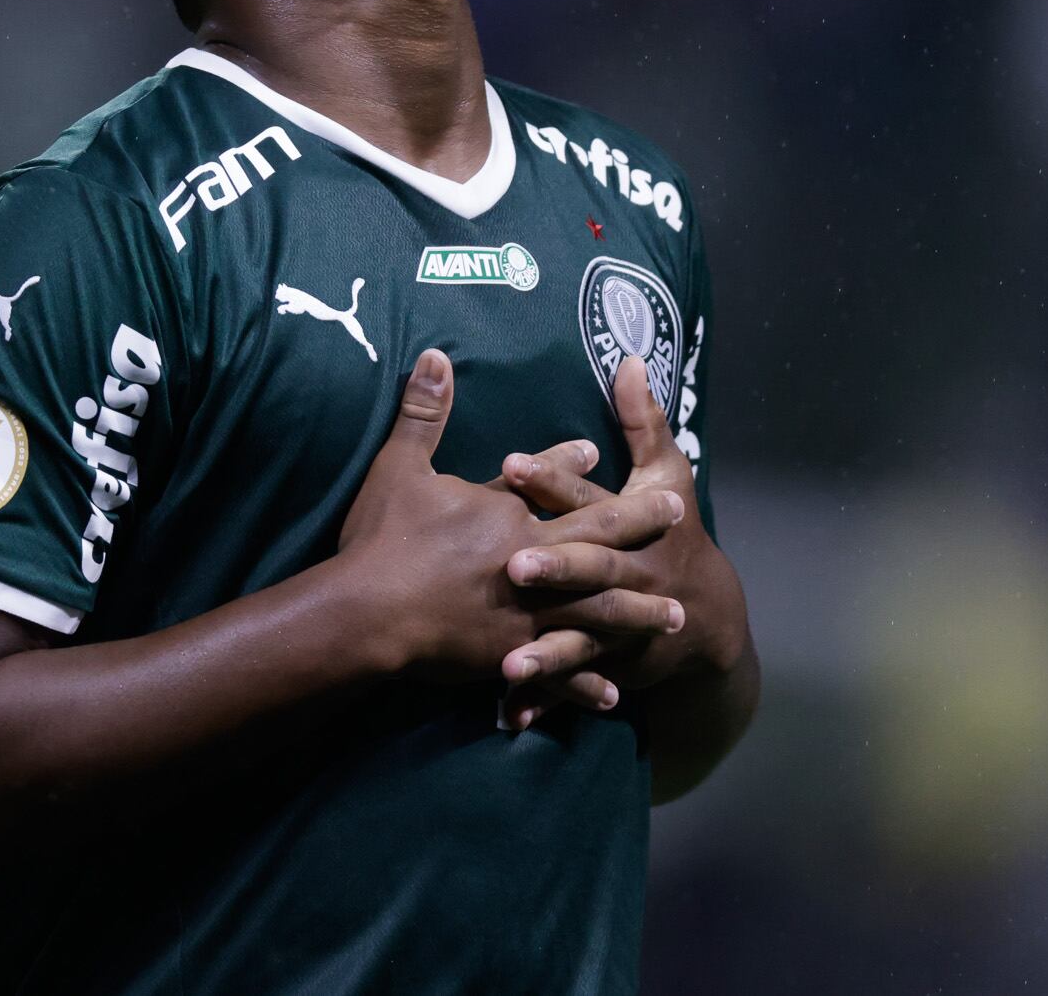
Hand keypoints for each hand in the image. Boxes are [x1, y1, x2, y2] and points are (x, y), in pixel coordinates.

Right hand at [337, 350, 684, 719]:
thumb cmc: (385, 540)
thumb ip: (425, 412)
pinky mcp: (510, 656)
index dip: (576, 467)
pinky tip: (612, 693)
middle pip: (599, 544)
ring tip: (672, 617)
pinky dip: (586, 682)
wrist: (367, 614)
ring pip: (596, 613)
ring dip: (636, 614)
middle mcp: (532, 563)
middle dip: (641, 529)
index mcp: (511, 516)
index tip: (600, 451)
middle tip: (680, 519)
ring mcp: (526, 614)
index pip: (554, 484)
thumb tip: (434, 354)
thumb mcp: (402, 466)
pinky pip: (560, 671)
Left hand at [493, 356, 732, 722]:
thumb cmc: (677, 532)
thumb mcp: (668, 475)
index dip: (554, 481)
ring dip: (548, 652)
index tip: (510, 463)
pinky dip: (548, 699)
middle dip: (557, 567)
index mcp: (632, 526)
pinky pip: (576, 684)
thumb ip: (642, 420)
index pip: (590, 498)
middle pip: (592, 570)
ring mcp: (622, 626)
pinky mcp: (612, 663)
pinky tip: (511, 713)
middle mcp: (630, 576)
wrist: (710, 617)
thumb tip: (629, 358)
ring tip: (507, 663)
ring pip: (582, 638)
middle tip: (513, 562)